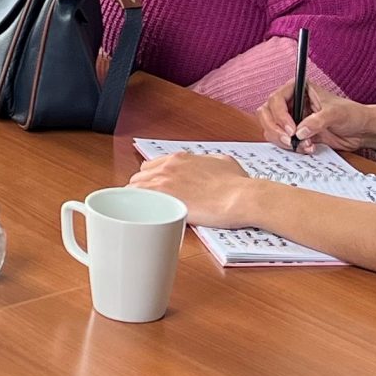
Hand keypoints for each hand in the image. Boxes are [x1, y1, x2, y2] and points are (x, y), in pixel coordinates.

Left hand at [130, 152, 266, 227]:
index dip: (151, 179)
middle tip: (150, 202)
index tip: (154, 188)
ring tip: (143, 212)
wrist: (240, 197)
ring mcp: (163, 184)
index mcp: (179, 159)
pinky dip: (137, 208)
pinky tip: (141, 217)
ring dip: (138, 199)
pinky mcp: (163, 201)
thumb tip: (209, 166)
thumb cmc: (237, 183)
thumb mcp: (222, 162)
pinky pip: (137, 202)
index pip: (151, 166)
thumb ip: (207, 162)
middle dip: (143, 189)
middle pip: (140, 177)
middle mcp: (167, 168)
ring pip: (134, 188)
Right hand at [257, 78, 375, 153]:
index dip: (280, 115)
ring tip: (304, 145)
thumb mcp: (336, 114)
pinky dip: (290, 147)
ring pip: (271, 129)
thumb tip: (299, 132)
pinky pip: (281, 140)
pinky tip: (307, 148)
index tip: (291, 129)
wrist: (361, 131)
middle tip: (290, 140)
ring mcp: (291, 118)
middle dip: (276, 129)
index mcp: (298, 89)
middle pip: (267, 114)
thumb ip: (317, 121)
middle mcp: (291, 102)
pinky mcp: (294, 133)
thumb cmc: (352, 114)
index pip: (276, 99)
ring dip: (283, 140)